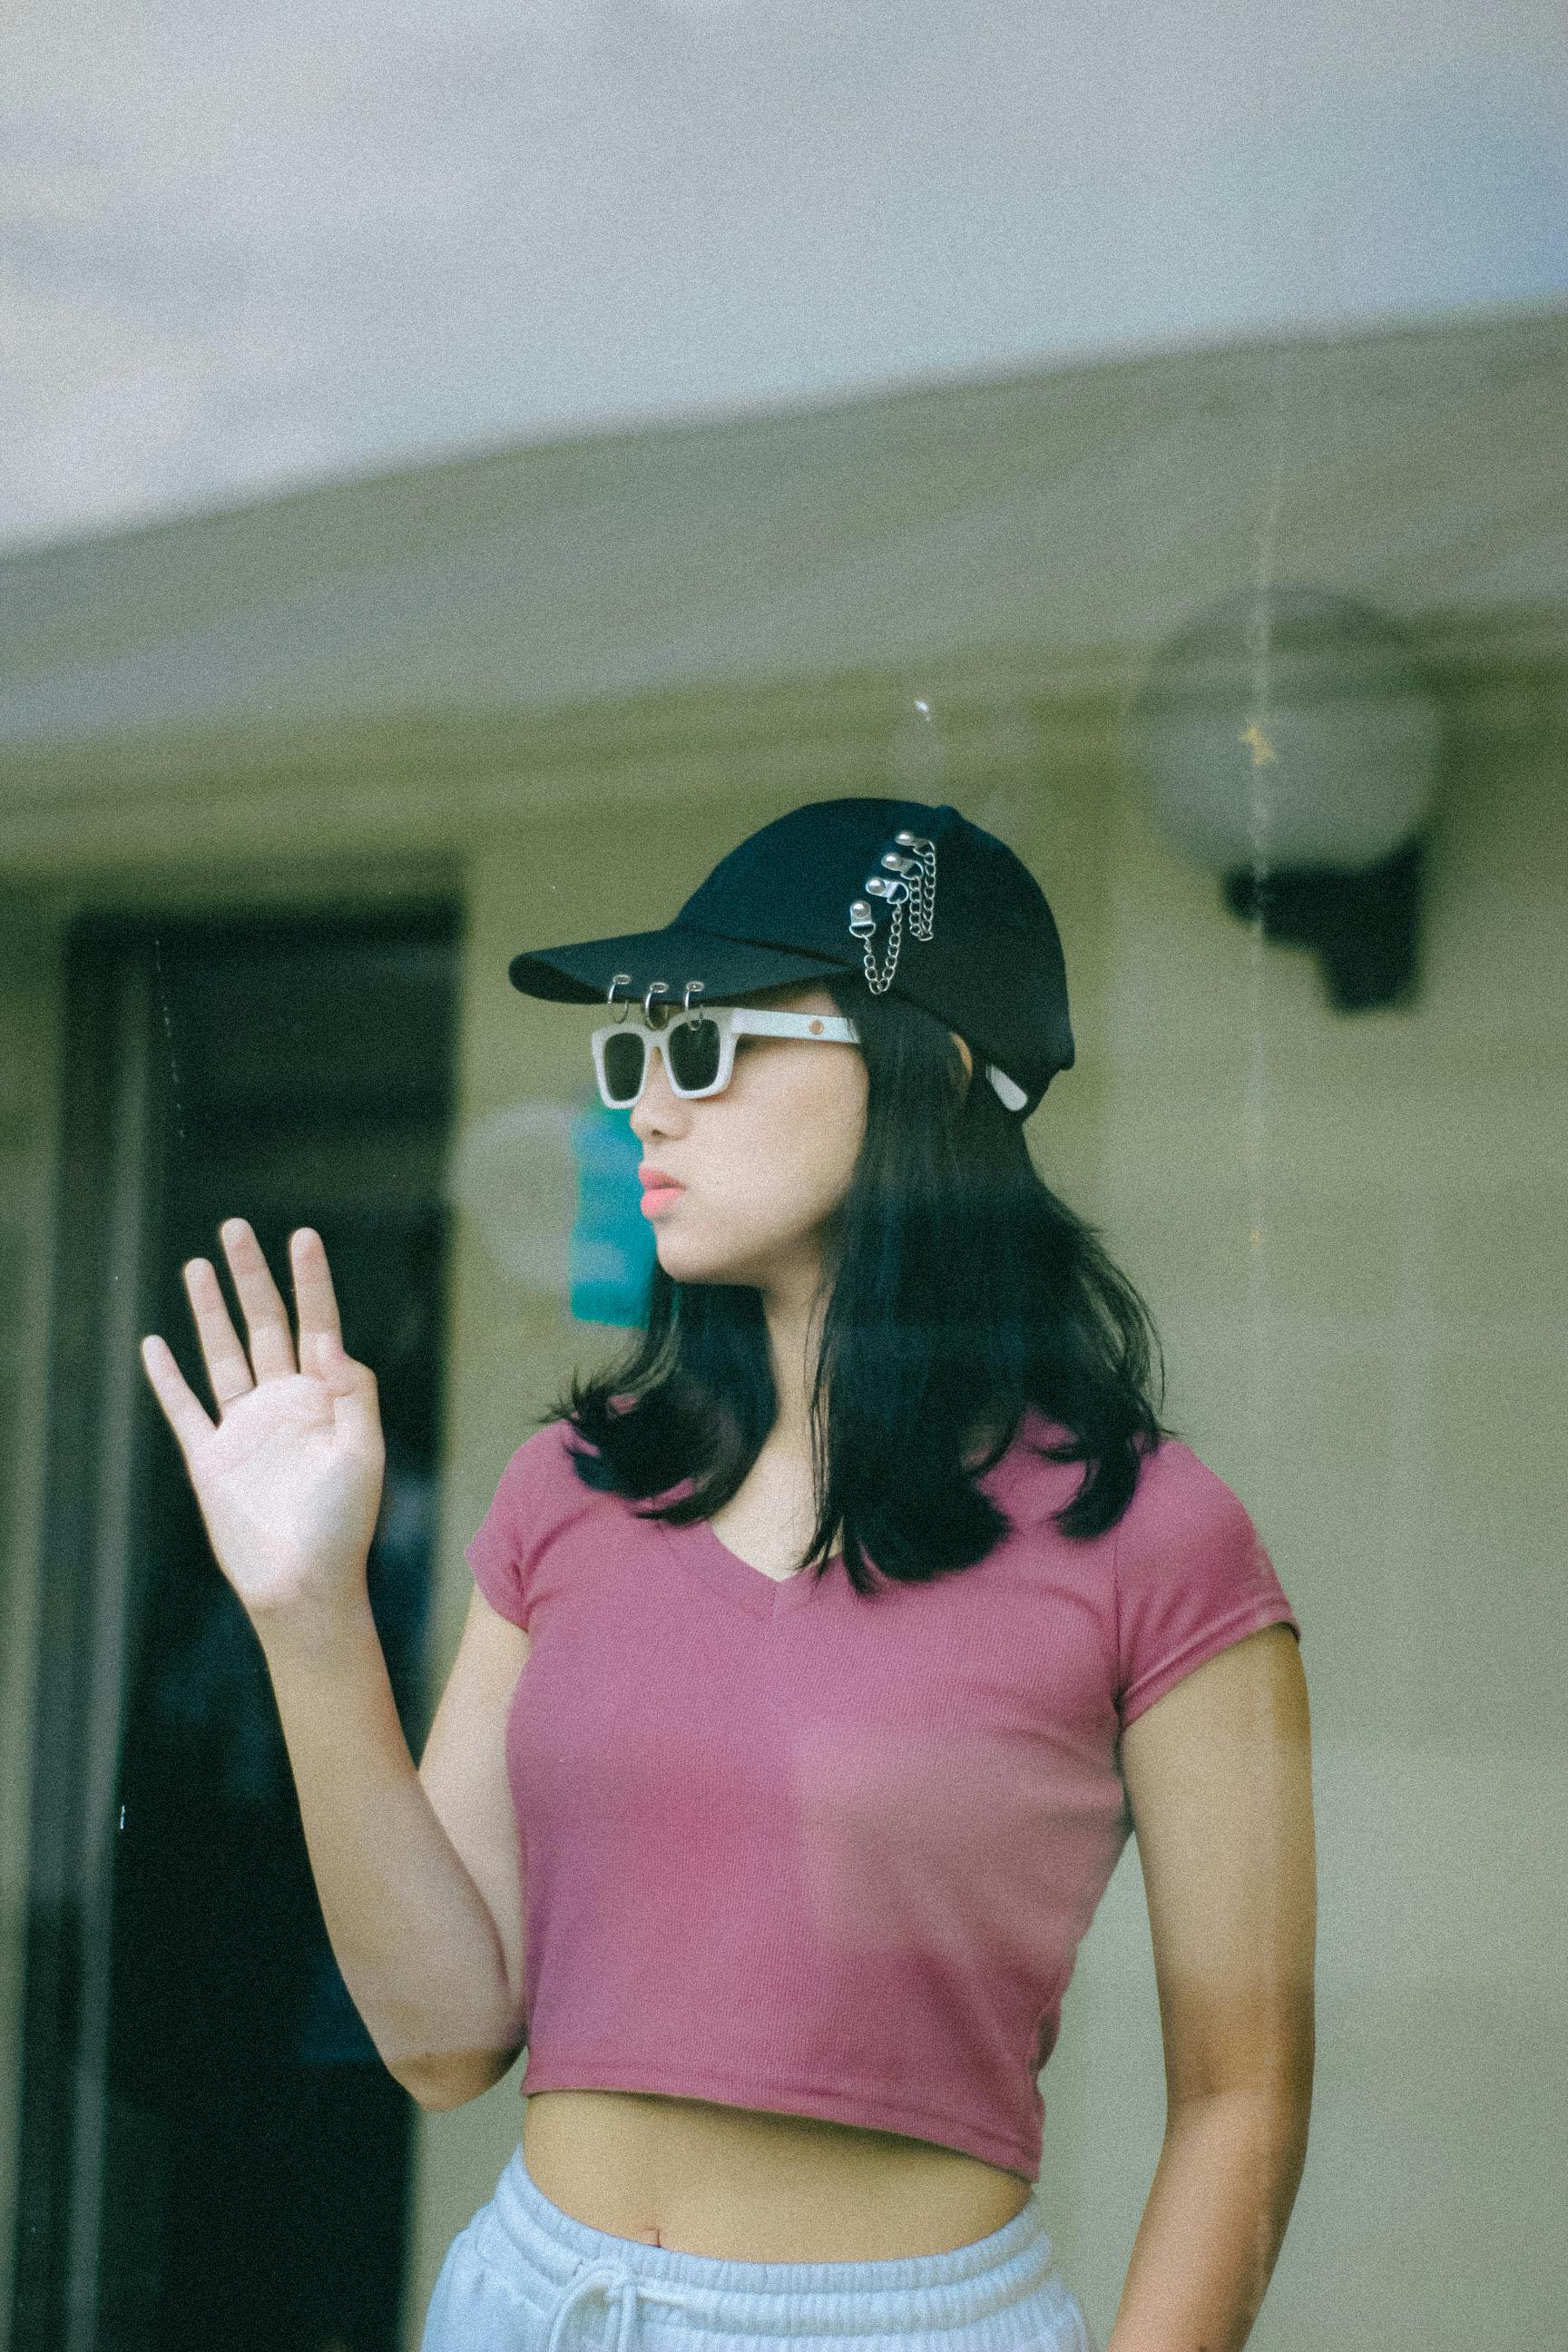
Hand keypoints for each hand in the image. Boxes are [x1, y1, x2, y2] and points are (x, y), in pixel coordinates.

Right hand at [140, 1220, 384, 1625]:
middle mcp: (285, 1402)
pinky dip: (167, 1377)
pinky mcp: (210, 1456)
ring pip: (223, 1352)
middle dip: (251, 1277)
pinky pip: (184, 1407)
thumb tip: (331, 1343)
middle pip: (265, 1324)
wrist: (302, 1583)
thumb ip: (354, 1394)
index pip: (317, 1323)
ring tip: (197, 1265)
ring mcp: (245, 1426)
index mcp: (327, 1397)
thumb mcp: (363, 1453)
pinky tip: (154, 1343)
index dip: (310, 1280)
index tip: (303, 1235)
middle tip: (236, 1228)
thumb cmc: (343, 1524)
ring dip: (209, 1311)